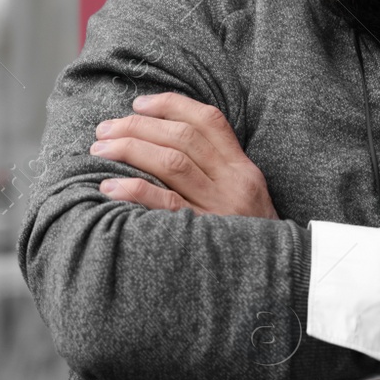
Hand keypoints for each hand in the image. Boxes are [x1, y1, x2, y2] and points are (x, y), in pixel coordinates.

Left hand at [91, 92, 279, 219]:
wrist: (278, 275)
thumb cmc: (249, 235)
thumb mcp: (244, 196)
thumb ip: (216, 170)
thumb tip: (164, 145)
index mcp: (242, 168)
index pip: (208, 120)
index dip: (171, 105)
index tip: (138, 103)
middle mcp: (234, 182)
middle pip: (183, 138)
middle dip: (138, 126)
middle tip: (105, 129)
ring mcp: (220, 208)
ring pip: (172, 163)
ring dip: (131, 150)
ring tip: (101, 149)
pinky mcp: (204, 234)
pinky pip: (166, 204)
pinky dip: (135, 190)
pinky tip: (110, 187)